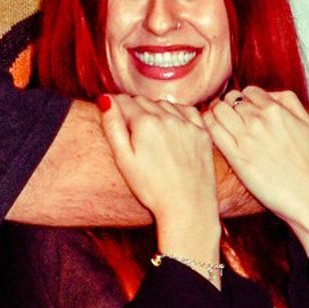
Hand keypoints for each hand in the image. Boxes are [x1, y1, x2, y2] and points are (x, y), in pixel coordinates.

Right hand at [98, 91, 219, 258]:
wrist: (187, 207)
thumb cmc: (151, 188)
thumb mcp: (124, 160)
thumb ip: (112, 126)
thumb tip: (105, 100)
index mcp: (145, 123)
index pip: (123, 101)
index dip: (115, 108)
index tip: (113, 116)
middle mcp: (168, 118)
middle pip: (143, 101)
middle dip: (133, 109)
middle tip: (129, 129)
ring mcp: (188, 124)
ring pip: (164, 104)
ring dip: (154, 110)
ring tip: (150, 133)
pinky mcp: (203, 133)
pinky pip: (187, 111)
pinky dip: (177, 113)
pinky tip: (171, 126)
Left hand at [203, 86, 308, 244]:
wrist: (305, 192)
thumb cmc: (306, 161)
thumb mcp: (306, 122)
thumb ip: (289, 100)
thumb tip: (269, 94)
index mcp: (275, 110)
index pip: (248, 91)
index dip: (244, 98)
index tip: (242, 107)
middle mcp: (258, 120)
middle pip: (230, 99)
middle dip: (228, 104)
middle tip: (227, 114)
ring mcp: (245, 138)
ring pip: (218, 110)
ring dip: (215, 112)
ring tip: (217, 121)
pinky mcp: (236, 156)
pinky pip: (213, 130)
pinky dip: (209, 125)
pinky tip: (211, 130)